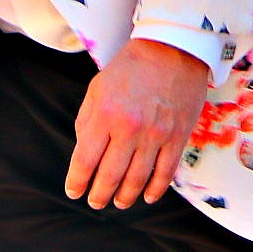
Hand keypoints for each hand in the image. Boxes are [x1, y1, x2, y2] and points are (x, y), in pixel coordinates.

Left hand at [69, 37, 212, 208]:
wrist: (173, 48)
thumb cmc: (130, 68)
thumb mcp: (97, 88)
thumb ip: (86, 122)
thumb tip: (84, 156)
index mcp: (104, 115)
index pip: (85, 161)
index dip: (77, 182)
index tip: (74, 191)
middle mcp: (129, 128)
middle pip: (110, 176)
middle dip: (99, 195)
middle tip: (95, 202)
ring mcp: (156, 135)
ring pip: (137, 180)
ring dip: (125, 197)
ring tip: (119, 202)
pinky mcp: (178, 137)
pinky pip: (165, 173)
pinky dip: (154, 190)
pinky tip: (146, 196)